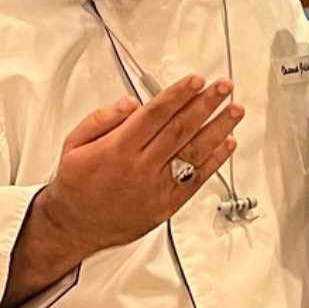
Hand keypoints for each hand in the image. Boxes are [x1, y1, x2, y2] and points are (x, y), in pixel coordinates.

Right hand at [38, 75, 243, 252]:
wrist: (74, 227)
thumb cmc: (76, 184)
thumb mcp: (74, 143)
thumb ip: (102, 119)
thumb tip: (132, 103)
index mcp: (118, 149)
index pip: (155, 115)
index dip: (178, 95)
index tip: (196, 80)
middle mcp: (140, 168)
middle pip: (180, 129)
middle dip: (205, 105)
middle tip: (223, 87)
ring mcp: (156, 188)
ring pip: (193, 153)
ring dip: (218, 129)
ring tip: (234, 111)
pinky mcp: (166, 205)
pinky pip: (195, 180)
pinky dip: (214, 161)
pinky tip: (228, 144)